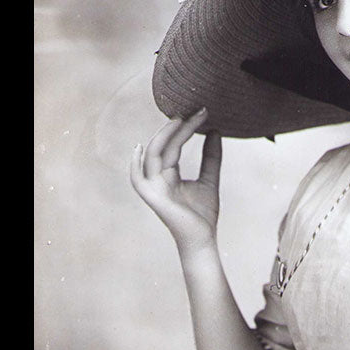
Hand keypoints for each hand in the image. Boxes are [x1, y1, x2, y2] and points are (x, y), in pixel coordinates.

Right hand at [130, 108, 222, 254]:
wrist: (203, 239)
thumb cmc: (203, 214)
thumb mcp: (209, 179)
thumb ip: (211, 156)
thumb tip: (215, 130)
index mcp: (169, 174)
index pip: (174, 145)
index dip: (186, 128)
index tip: (203, 112)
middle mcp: (158, 178)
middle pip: (164, 146)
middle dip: (178, 128)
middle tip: (196, 111)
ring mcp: (153, 187)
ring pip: (153, 155)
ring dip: (165, 136)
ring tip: (180, 120)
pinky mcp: (152, 198)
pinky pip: (137, 178)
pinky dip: (135, 163)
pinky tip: (141, 147)